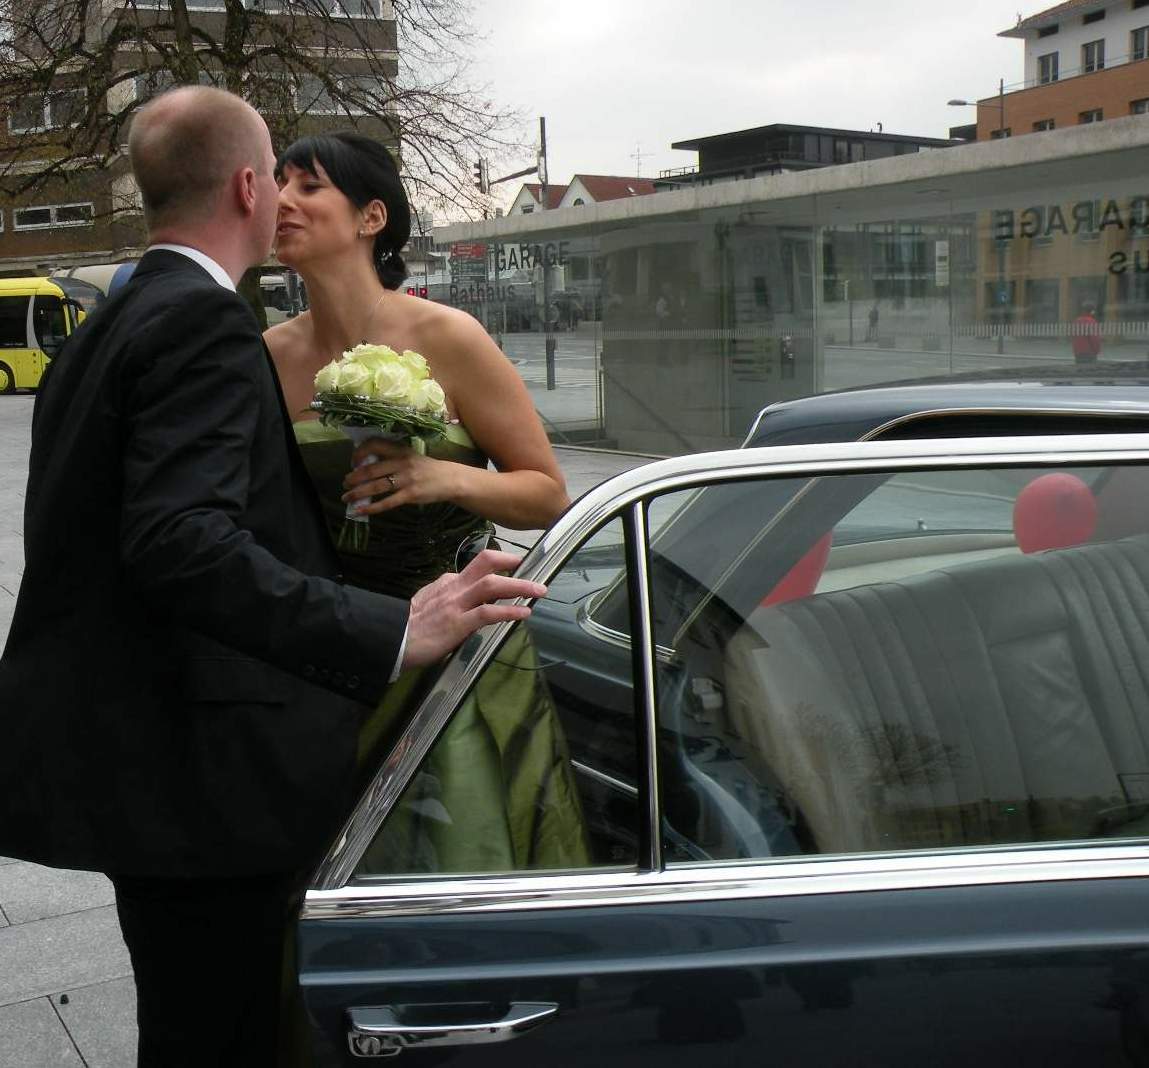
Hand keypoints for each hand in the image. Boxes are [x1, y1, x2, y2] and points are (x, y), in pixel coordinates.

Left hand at [343, 439, 459, 515]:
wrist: (450, 479)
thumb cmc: (427, 468)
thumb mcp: (410, 456)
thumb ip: (392, 458)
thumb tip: (367, 466)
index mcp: (400, 450)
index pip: (374, 445)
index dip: (359, 453)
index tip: (353, 462)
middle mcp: (401, 463)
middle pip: (371, 469)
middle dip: (353, 478)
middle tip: (344, 483)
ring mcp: (406, 479)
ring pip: (376, 486)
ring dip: (357, 493)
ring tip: (346, 498)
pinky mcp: (410, 494)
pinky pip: (387, 502)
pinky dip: (371, 508)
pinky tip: (360, 511)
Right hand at [402, 549, 545, 668]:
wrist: (390, 639)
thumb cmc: (408, 627)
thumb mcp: (429, 602)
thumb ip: (448, 596)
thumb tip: (468, 599)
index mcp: (447, 582)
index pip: (477, 567)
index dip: (499, 564)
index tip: (516, 565)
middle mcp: (454, 587)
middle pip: (487, 564)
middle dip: (513, 564)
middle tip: (534, 570)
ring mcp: (456, 604)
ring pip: (492, 585)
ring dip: (519, 586)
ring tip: (539, 590)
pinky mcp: (458, 623)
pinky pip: (488, 612)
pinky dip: (509, 610)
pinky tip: (523, 612)